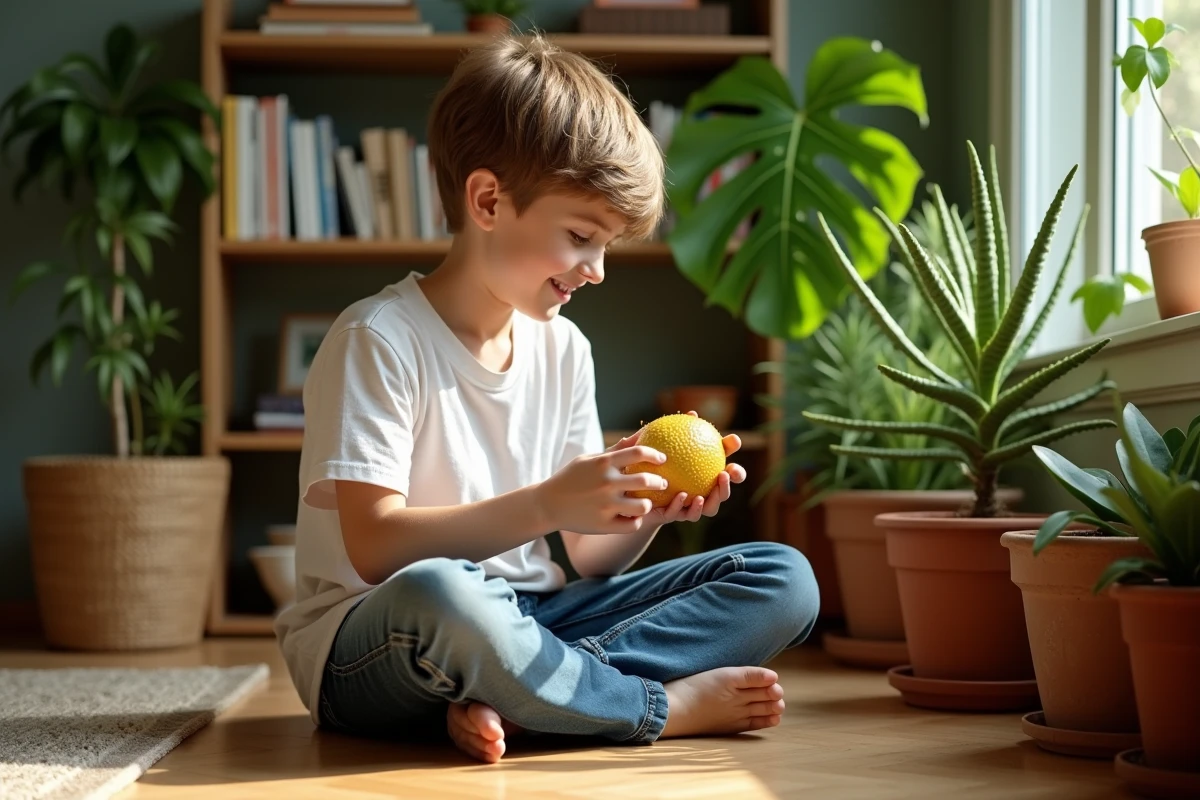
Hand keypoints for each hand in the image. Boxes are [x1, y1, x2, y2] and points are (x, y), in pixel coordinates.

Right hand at [536, 440, 669, 534]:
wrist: (548, 504)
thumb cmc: (571, 478)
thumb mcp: (589, 459)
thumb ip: (615, 450)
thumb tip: (639, 435)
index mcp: (603, 464)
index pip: (638, 452)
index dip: (655, 455)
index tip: (662, 459)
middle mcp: (606, 483)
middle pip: (646, 480)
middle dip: (660, 481)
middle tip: (662, 483)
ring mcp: (605, 505)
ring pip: (643, 506)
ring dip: (648, 504)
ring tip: (645, 502)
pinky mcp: (603, 525)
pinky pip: (632, 525)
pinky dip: (635, 521)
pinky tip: (632, 517)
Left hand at [616, 411, 747, 526]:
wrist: (636, 488)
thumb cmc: (656, 462)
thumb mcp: (666, 446)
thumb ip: (682, 432)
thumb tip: (693, 413)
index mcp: (707, 478)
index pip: (729, 475)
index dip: (737, 471)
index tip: (736, 462)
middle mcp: (703, 495)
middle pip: (722, 495)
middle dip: (727, 488)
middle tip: (725, 475)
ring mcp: (690, 508)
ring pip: (707, 509)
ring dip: (709, 502)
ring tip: (702, 495)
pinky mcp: (674, 516)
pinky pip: (681, 513)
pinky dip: (683, 506)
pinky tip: (682, 496)